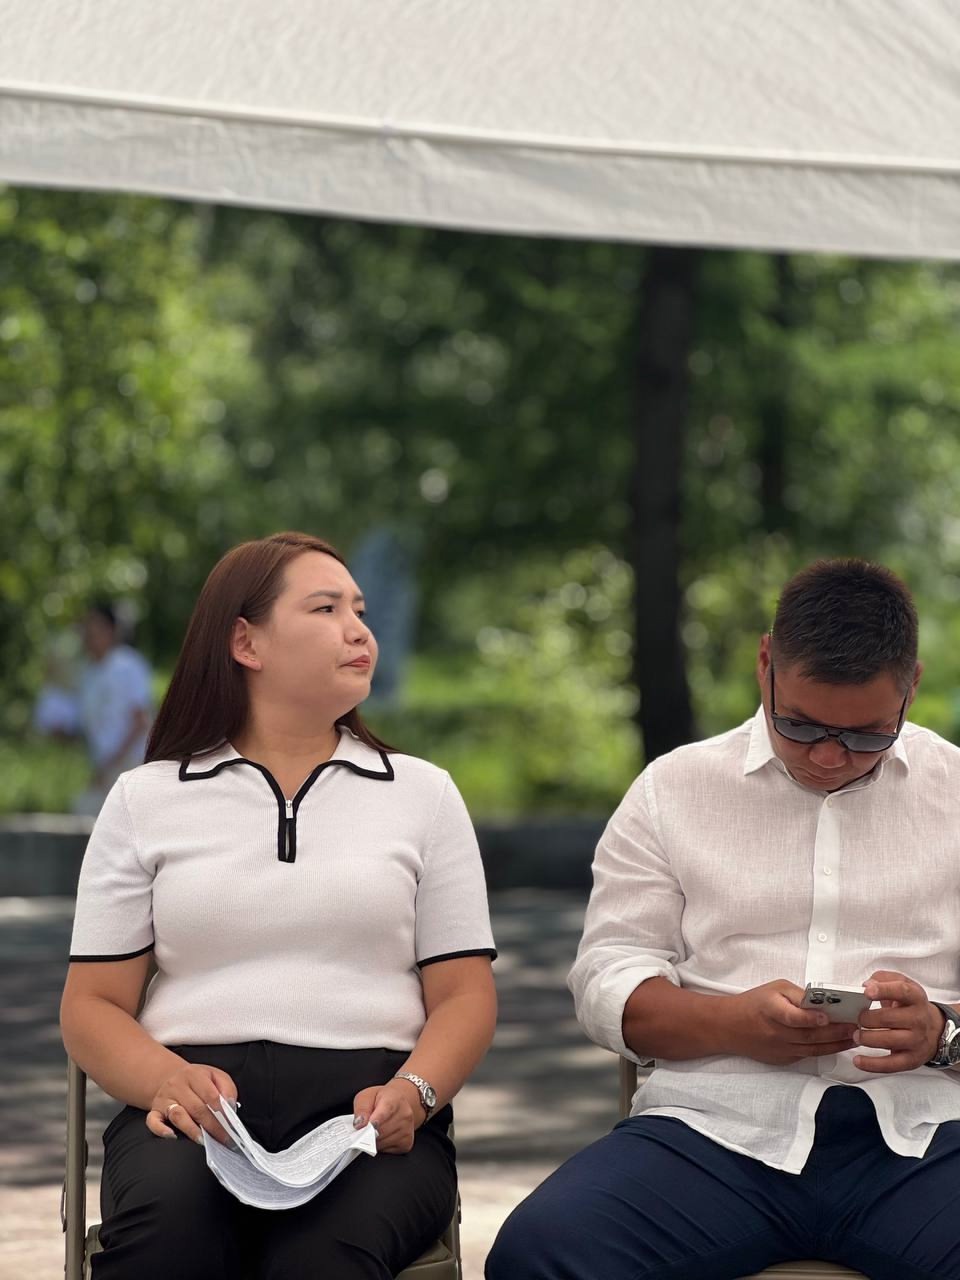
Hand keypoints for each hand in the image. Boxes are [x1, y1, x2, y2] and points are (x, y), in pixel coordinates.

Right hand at [145, 1063, 237, 1144]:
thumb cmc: (197, 1080)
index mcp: (194, 1075)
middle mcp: (177, 1086)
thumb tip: (230, 1106)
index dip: (222, 1111)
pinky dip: (161, 1130)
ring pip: (178, 1115)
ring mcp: (164, 1099)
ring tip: (203, 1140)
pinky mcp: (155, 1111)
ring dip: (192, 1130)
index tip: (230, 1124)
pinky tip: (172, 1136)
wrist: (172, 1077)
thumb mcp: (215, 1076)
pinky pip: (153, 1122)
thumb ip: (226, 1088)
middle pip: (196, 1108)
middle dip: (212, 1126)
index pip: (210, 1094)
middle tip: (223, 1138)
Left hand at [352, 1078, 424, 1153]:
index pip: (384, 1113)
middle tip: (363, 1128)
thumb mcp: (367, 1096)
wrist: (398, 1103)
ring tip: (374, 1130)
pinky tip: (382, 1136)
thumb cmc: (380, 1100)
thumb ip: (361, 1108)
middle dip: (367, 1132)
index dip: (374, 1122)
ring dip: (373, 1140)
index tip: (367, 1126)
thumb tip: (359, 1124)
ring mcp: (407, 1130)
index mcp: (394, 1099)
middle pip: (380, 1131)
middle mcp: (404, 1115)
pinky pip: (386, 1151)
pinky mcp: (407, 1143)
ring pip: (382, 1143)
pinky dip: (380, 1146)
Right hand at [728, 980, 857, 1064]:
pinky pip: (808, 1055)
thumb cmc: (755, 1003)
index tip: (828, 1017)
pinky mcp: (783, 1059)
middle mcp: (777, 1033)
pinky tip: (839, 1044)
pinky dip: (825, 1050)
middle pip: (810, 1035)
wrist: (730, 1027)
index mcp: (772, 1010)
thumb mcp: (774, 989)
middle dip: (836, 1031)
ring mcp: (781, 1049)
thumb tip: (823, 1001)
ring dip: (837, 1044)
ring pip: (814, 1049)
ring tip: (855, 1037)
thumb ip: (798, 994)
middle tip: (857, 1026)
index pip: (793, 1017)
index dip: (811, 1018)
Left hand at [853, 970, 942, 1073]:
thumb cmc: (911, 1005)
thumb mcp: (903, 984)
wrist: (935, 1029)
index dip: (883, 990)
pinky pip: (890, 1065)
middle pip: (888, 1019)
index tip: (866, 991)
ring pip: (888, 1041)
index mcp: (915, 998)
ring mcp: (916, 1041)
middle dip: (867, 1018)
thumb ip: (883, 978)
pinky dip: (871, 1064)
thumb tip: (867, 984)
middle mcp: (918, 1020)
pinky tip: (858, 1060)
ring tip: (857, 1034)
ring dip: (866, 1038)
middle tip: (858, 1018)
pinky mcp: (911, 1060)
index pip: (902, 991)